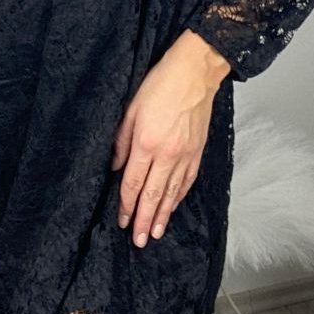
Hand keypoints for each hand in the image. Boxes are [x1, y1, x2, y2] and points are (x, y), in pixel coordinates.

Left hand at [110, 30, 228, 247]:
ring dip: (162, 215)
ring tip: (155, 233)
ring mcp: (185, 155)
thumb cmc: (160, 85)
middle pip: (153, 195)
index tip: (123, 221)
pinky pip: (187, 181)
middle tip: (139, 240)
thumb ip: (121, 141)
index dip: (127, 205)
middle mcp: (167, 154)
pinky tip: (172, 207)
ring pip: (172, 193)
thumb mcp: (130, 109)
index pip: (133, 183)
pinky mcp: (197, 152)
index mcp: (146, 143)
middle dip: (145, 220)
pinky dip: (179, 198)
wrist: (195, 72)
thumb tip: (116, 167)